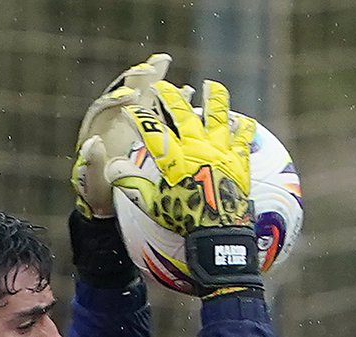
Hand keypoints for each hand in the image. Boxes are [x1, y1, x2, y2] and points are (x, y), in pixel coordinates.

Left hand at [71, 53, 171, 218]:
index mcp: (99, 132)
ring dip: (154, 80)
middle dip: (139, 78)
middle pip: (126, 92)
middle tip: (153, 63)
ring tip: (163, 61)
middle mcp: (115, 124)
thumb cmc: (98, 195)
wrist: (109, 204)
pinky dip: (171, 101)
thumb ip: (92, 165)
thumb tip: (93, 143)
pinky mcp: (149, 133)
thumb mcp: (92, 185)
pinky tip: (187, 90)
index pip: (107, 106)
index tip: (130, 94)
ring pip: (143, 97)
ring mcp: (132, 125)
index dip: (118, 99)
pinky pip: (160, 111)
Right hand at [107, 79, 261, 291]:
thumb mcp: (153, 206)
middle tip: (162, 86)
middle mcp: (196, 148)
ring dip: (213, 98)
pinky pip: (243, 137)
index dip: (139, 118)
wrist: (218, 233)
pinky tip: (242, 120)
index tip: (131, 109)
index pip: (151, 131)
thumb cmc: (183, 223)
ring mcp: (220, 151)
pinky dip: (242, 127)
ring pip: (217, 115)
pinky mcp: (238, 160)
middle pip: (182, 113)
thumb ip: (133, 185)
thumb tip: (112, 169)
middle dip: (170, 96)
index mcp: (173, 160)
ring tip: (210, 86)